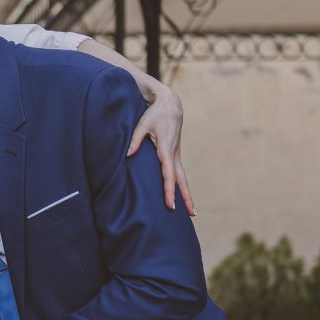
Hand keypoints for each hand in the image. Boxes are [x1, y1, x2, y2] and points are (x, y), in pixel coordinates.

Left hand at [127, 76, 195, 215]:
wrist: (170, 104)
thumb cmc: (155, 114)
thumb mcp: (142, 125)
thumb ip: (134, 140)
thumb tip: (127, 154)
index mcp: (166, 149)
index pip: (168, 175)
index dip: (168, 190)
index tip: (170, 204)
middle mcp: (174, 154)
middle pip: (181, 180)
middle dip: (185, 197)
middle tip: (191, 214)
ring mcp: (176, 154)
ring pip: (182, 178)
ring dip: (187, 194)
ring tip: (192, 211)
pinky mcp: (175, 154)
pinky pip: (179, 173)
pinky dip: (181, 185)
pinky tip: (181, 195)